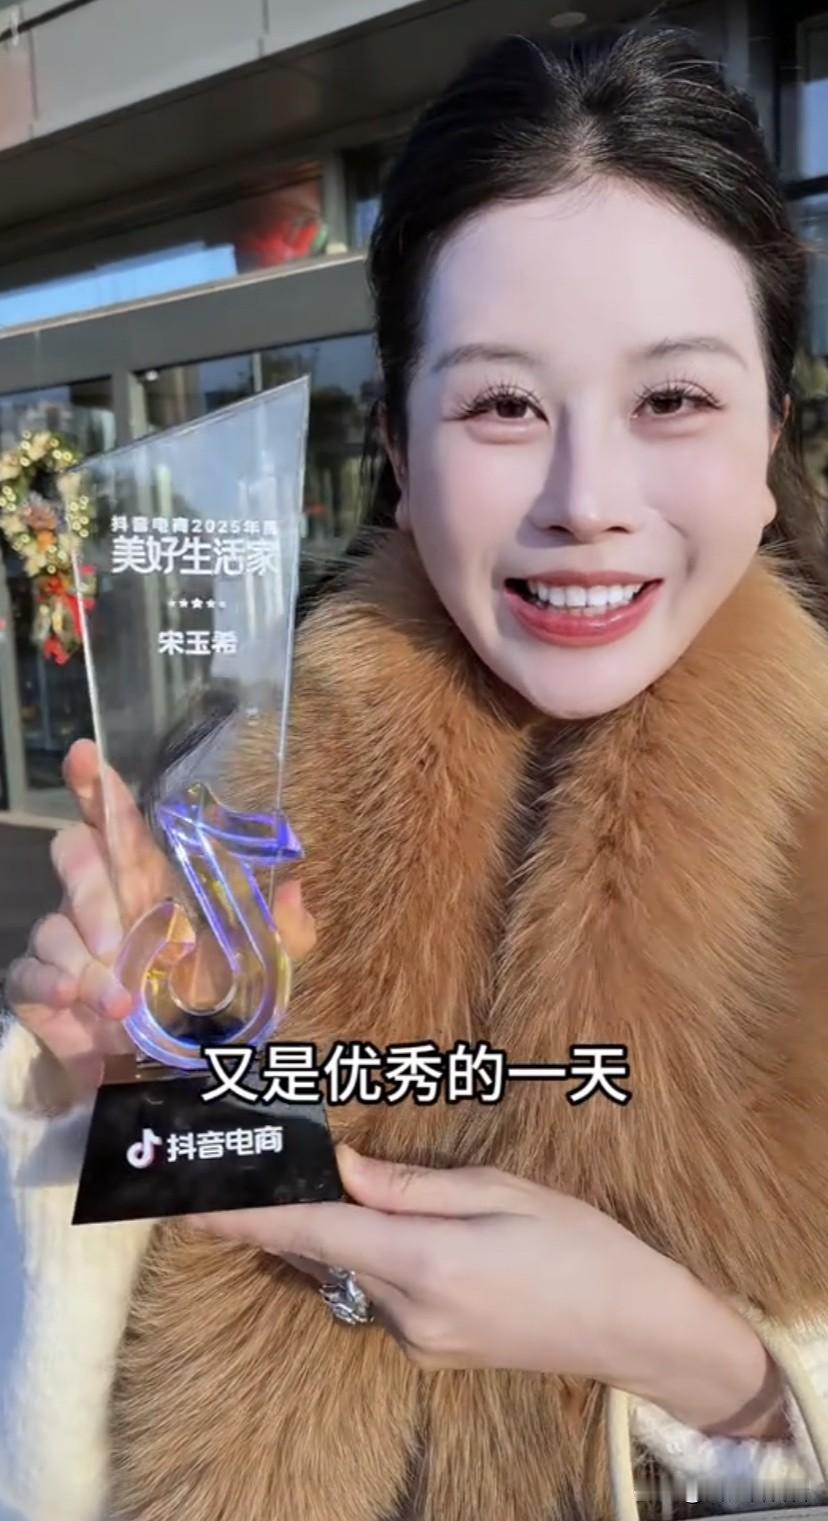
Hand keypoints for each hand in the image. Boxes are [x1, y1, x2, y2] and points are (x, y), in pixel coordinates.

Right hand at [6, 739, 315, 1100]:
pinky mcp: (39, 985)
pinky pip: (27, 971)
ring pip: (54, 923)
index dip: (96, 784)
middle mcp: (100, 899)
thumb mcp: (260, 972)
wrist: (169, 1076)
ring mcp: (66, 941)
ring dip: (86, 960)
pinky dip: (48, 981)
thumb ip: (286, 932)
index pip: (116, 818)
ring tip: (120, 1000)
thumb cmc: (207, 1008)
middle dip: (91, 887)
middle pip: (74, 853)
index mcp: (148, 880)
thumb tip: (297, 890)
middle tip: (117, 937)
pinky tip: (73, 996)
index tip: (85, 756)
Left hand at [195, 1146, 669, 1380]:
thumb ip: (412, 1187)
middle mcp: (408, 1313)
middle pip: (321, 1256)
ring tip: (313, 1184)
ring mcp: (417, 1341)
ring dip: (326, 1234)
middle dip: (281, 1216)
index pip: (311, 1234)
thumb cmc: (581, 1244)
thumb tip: (341, 1170)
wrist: (635, 1328)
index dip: (245, 1217)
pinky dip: (363, 1257)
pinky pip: (375, 1294)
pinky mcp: (431, 1352)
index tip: (190, 1203)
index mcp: (425, 1263)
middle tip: (243, 1170)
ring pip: (346, 1275)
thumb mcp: (502, 1192)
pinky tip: (383, 1226)